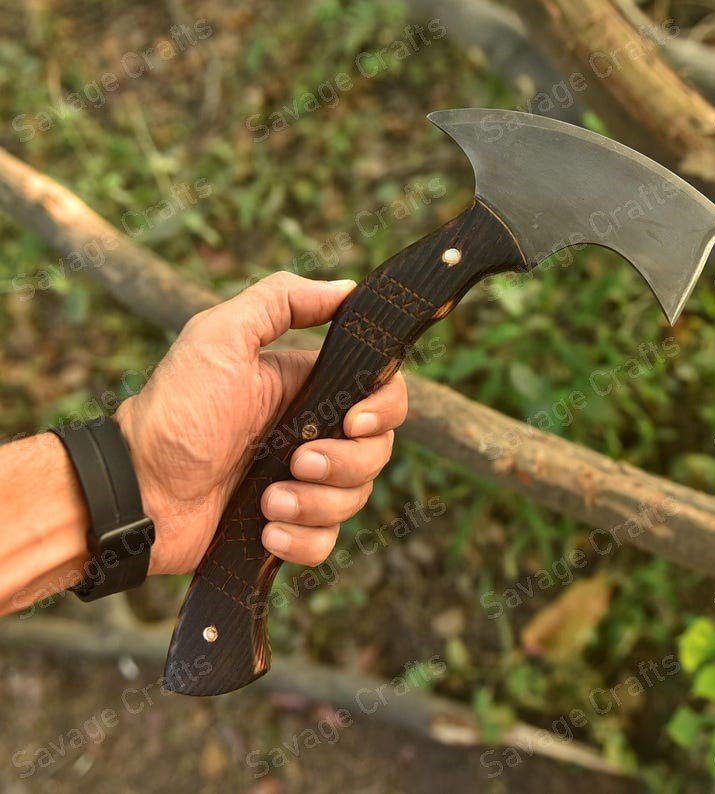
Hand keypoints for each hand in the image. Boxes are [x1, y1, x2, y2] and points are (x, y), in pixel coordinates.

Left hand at [115, 272, 407, 575]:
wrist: (134, 491)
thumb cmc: (175, 411)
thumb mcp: (220, 337)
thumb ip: (281, 302)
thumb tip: (347, 289)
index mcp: (306, 389)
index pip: (381, 393)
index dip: (382, 410)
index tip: (353, 421)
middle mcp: (312, 434)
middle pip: (376, 451)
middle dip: (344, 463)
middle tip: (296, 462)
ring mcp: (301, 484)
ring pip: (355, 498)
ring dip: (315, 503)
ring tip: (267, 500)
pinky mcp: (286, 526)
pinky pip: (326, 543)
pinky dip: (302, 541)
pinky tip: (267, 532)